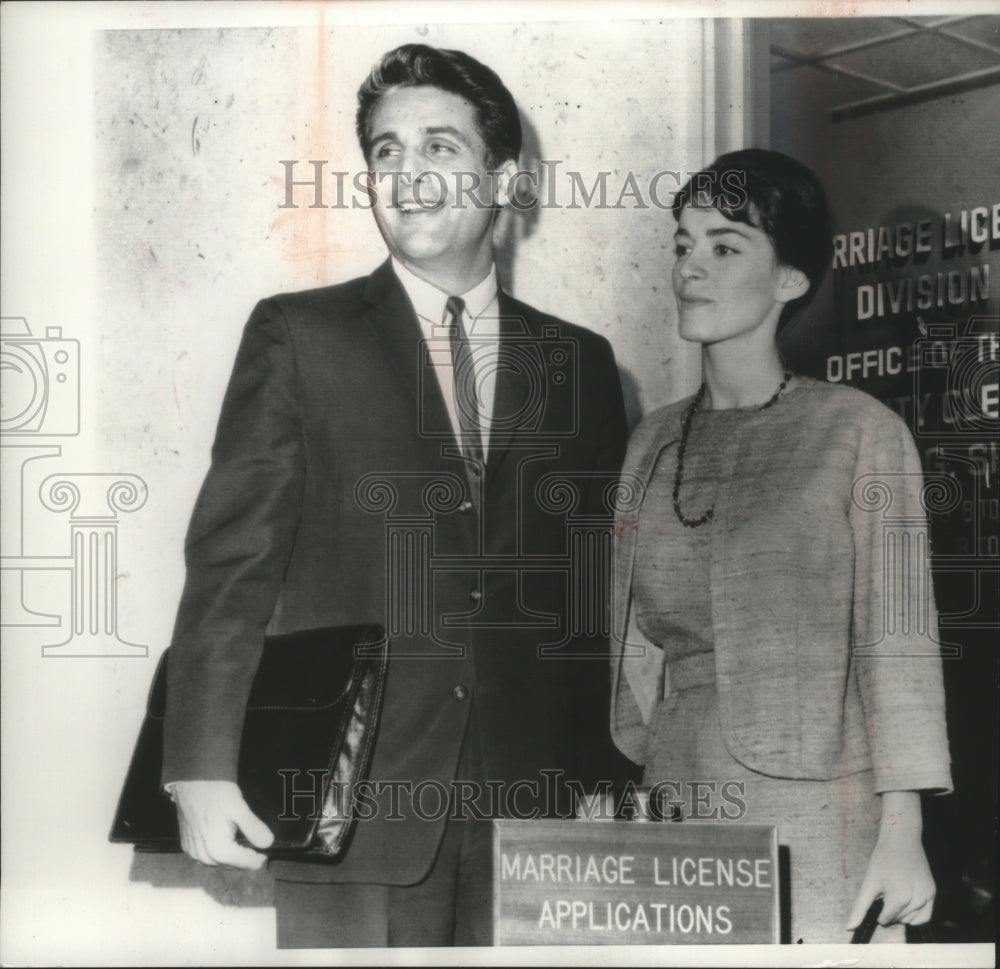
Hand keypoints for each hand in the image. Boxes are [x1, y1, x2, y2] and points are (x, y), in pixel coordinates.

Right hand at [171, 780, 273, 869]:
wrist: (191, 782)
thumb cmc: (216, 792)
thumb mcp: (239, 807)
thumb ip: (253, 827)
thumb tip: (268, 843)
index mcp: (217, 848)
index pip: (242, 863)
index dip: (256, 861)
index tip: (265, 856)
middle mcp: (203, 856)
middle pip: (230, 865)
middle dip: (244, 861)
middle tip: (257, 853)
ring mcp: (192, 853)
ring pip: (217, 864)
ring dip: (231, 860)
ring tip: (243, 850)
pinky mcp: (186, 847)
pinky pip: (205, 859)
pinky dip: (218, 856)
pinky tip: (225, 846)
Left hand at [847, 791, 934, 930]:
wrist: (902, 839)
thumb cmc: (882, 859)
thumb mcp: (868, 882)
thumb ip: (860, 908)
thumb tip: (849, 927)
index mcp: (899, 898)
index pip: (886, 919)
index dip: (878, 910)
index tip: (877, 898)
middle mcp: (917, 900)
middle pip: (899, 920)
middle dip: (890, 912)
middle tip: (886, 893)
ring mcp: (927, 897)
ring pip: (913, 920)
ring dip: (903, 915)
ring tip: (895, 895)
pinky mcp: (933, 892)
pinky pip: (926, 914)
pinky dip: (916, 914)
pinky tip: (907, 902)